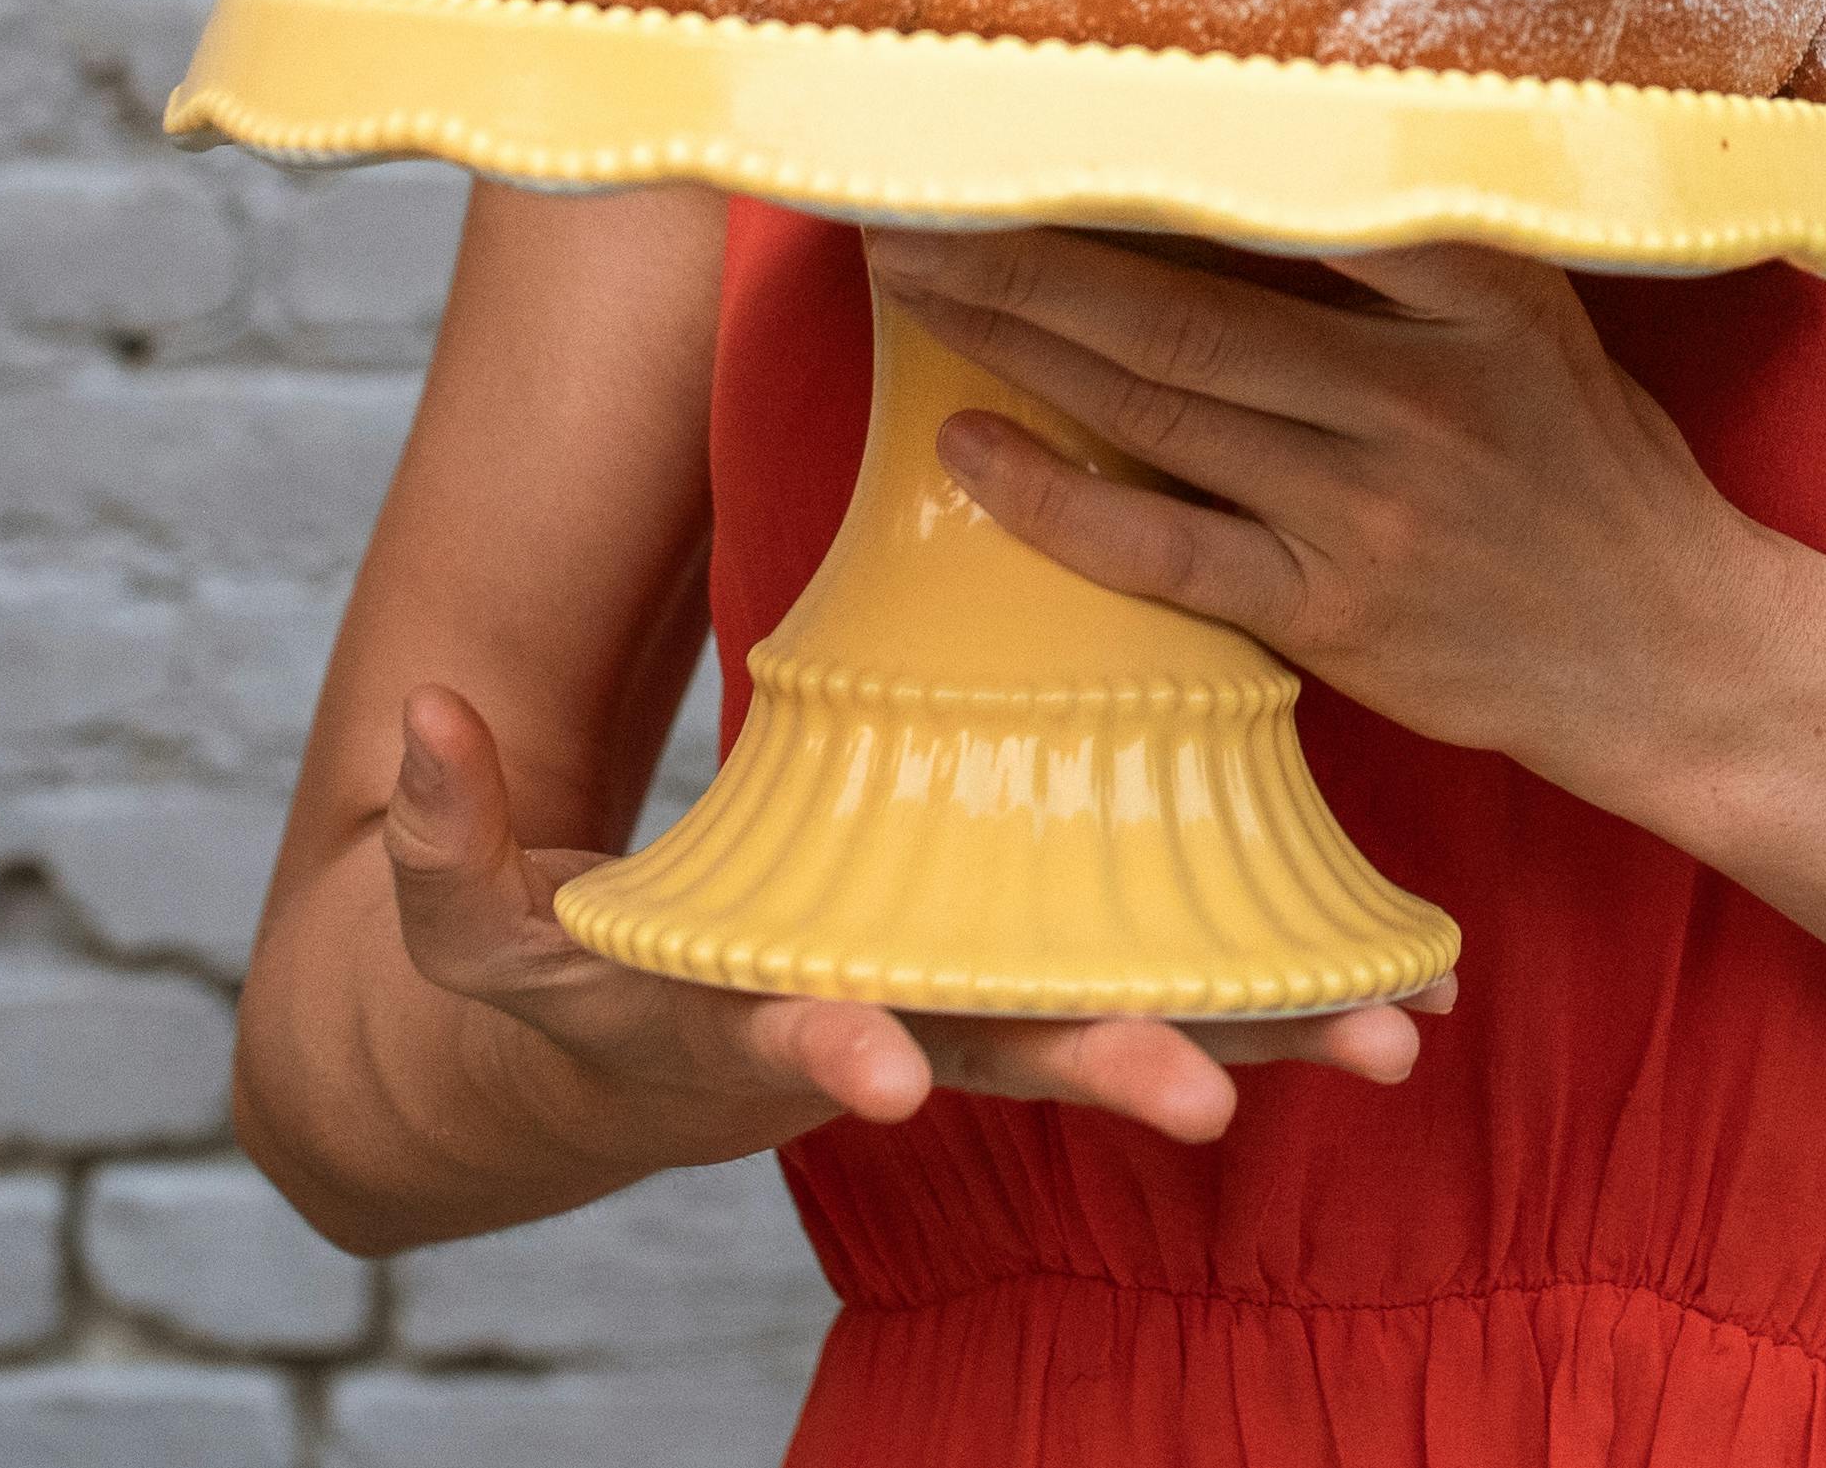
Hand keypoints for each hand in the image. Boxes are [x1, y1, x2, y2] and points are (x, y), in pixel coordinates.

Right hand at [377, 685, 1434, 1153]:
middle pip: (998, 1057)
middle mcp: (881, 1031)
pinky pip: (1172, 994)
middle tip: (1199, 1100)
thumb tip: (419, 725)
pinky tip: (1406, 1002)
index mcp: (743, 1015)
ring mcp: (972, 1016)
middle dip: (1096, 1070)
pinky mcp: (1042, 984)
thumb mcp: (471, 922)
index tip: (865, 1071)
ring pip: (1119, 1032)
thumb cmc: (574, 971)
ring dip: (1249, 1039)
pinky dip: (1281, 1002)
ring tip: (1381, 1041)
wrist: (644, 1065)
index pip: (786, 1035)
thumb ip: (436, 839)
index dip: (824, 1052)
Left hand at [864, 230, 1782, 792]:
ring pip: (1155, 406)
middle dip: (1027, 250)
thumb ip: (1418, 255)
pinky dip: (1055, 499)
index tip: (1035, 109)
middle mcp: (1419, 391)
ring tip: (913, 288)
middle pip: (1180, 306)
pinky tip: (969, 450)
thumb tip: (1253, 164)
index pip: (1286, 196)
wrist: (1677, 655)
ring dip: (1016, 345)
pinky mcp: (1333, 612)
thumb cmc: (1594, 473)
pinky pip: (1163, 547)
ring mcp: (1370, 507)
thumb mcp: (1541, 325)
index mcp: (1477, 292)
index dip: (1143, 157)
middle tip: (910, 200)